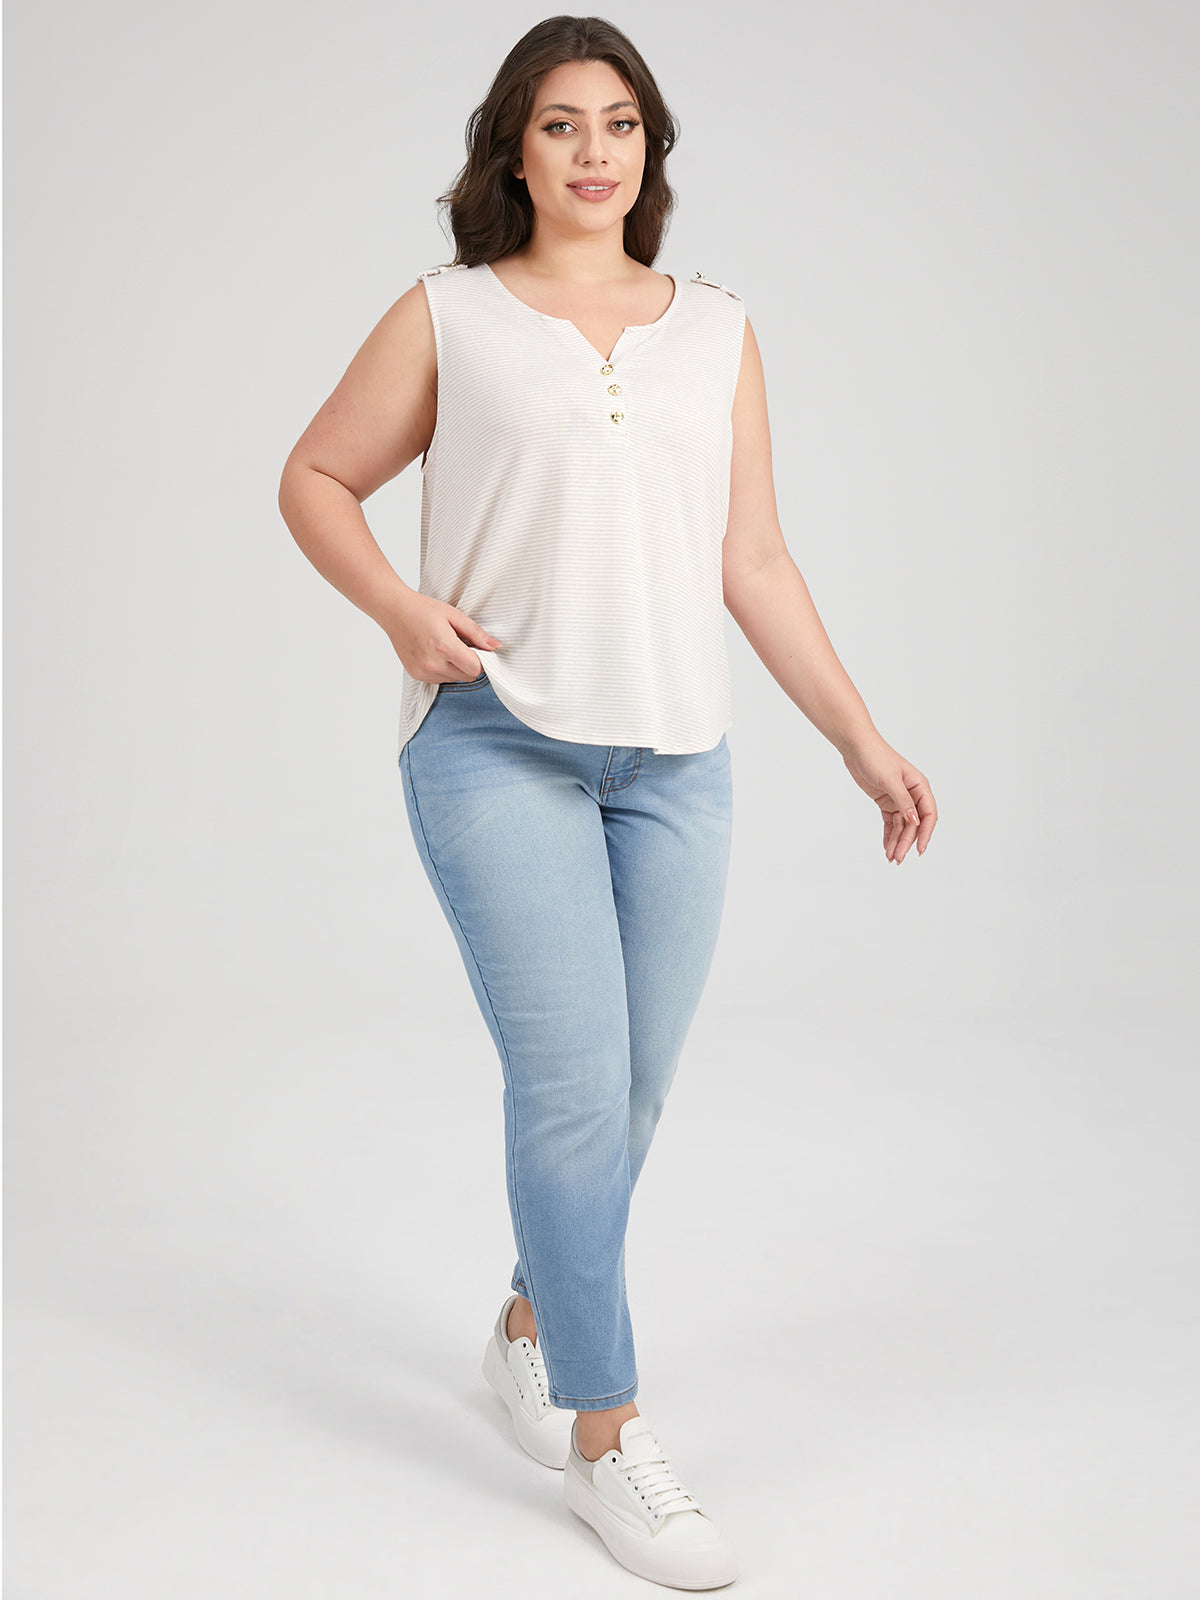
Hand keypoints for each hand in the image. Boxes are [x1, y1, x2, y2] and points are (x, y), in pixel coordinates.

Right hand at [382, 591, 501, 683]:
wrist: (394, 611)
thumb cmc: (422, 609)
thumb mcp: (454, 615)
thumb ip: (476, 633)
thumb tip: (495, 646)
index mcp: (444, 647)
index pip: (475, 669)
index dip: (481, 661)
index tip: (478, 650)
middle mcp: (433, 663)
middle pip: (466, 676)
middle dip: (469, 664)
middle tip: (462, 646)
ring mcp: (423, 671)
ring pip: (454, 680)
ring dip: (456, 669)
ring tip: (446, 649)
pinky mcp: (416, 675)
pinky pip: (439, 680)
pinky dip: (443, 671)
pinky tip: (436, 654)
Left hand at [841, 734, 936, 863]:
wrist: (856, 748)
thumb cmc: (876, 757)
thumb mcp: (891, 781)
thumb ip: (903, 802)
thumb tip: (915, 821)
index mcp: (919, 786)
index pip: (928, 814)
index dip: (926, 833)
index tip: (920, 849)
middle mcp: (912, 794)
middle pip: (914, 824)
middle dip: (906, 842)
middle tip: (897, 858)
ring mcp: (898, 799)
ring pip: (902, 826)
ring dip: (897, 842)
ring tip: (890, 858)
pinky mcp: (886, 802)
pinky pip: (891, 822)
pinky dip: (889, 835)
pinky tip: (886, 847)